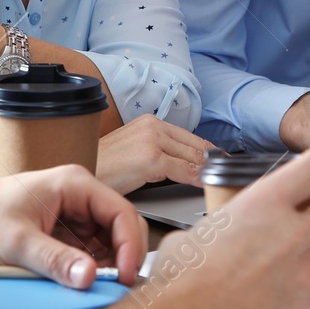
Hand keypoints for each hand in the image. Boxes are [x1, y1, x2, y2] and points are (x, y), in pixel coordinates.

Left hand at [0, 165, 145, 288]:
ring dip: (109, 266)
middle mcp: (80, 196)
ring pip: (110, 243)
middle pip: (122, 227)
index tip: (127, 278)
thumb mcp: (16, 242)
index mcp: (74, 184)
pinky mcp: (67, 233)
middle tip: (117, 289)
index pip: (122, 213)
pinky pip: (92, 252)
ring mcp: (75, 215)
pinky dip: (93, 269)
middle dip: (124, 258)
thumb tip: (90, 277)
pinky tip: (84, 284)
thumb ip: (53, 260)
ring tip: (98, 290)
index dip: (131, 247)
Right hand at [95, 114, 215, 193]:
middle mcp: (153, 126)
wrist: (82, 173)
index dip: (210, 153)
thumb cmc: (103, 168)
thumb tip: (184, 166)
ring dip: (208, 171)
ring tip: (220, 182)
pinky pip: (186, 170)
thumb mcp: (134, 153)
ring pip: (194, 157)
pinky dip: (198, 179)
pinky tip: (205, 186)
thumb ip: (159, 154)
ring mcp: (153, 141)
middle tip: (227, 176)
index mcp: (149, 122)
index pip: (191, 138)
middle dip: (213, 163)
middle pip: (196, 146)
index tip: (221, 164)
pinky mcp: (152, 158)